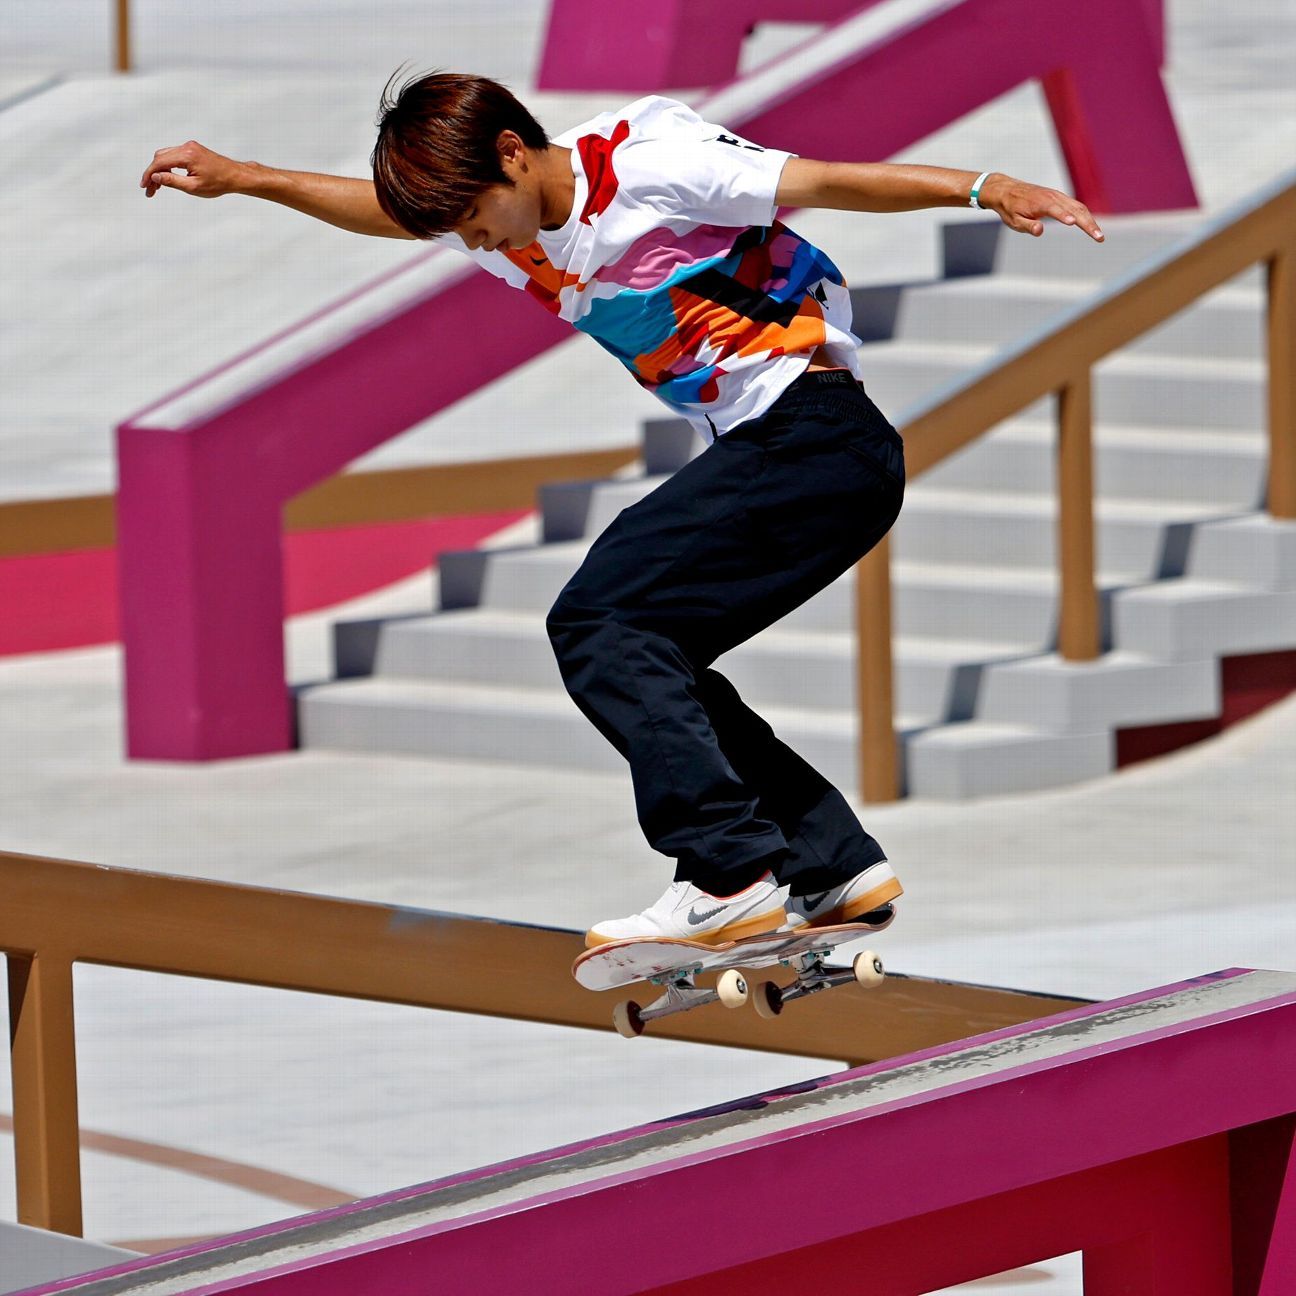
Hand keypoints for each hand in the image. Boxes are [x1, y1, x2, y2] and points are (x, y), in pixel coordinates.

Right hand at [140, 141, 247, 198]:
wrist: (236, 176)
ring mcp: (190, 146)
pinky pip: (174, 155)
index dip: (149, 174)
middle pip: (160, 157)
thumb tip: (155, 177)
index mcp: (186, 155)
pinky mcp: (193, 149)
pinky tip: (167, 177)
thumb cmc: (219, 183)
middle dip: (153, 173)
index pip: (160, 162)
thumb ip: (172, 181)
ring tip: (157, 187)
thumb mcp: (194, 187)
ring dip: (160, 169)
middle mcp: (187, 147)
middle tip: (149, 190)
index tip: (144, 186)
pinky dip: (168, 165)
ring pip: (166, 155)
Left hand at [979, 173, 1103, 241]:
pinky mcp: (1060, 198)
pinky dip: (1086, 215)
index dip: (1064, 216)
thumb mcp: (1014, 221)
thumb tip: (1039, 230)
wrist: (1008, 190)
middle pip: (1076, 209)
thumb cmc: (1011, 208)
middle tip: (1099, 238)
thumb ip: (1027, 225)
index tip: (1074, 223)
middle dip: (1088, 224)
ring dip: (1091, 221)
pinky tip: (1091, 226)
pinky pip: (1077, 205)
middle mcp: (1053, 197)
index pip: (1056, 210)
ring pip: (1079, 207)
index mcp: (1041, 203)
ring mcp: (1059, 196)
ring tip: (1099, 236)